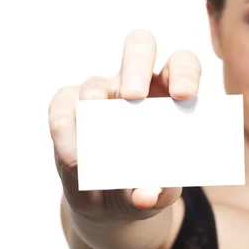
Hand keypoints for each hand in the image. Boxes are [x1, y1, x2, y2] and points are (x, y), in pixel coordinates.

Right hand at [48, 30, 201, 220]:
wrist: (113, 201)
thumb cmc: (147, 183)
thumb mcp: (159, 190)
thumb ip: (158, 191)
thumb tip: (147, 195)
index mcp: (171, 92)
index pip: (182, 63)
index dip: (185, 73)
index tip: (185, 96)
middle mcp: (137, 82)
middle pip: (139, 47)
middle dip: (137, 65)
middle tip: (135, 96)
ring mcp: (101, 92)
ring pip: (94, 85)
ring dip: (95, 112)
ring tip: (98, 149)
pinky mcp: (70, 108)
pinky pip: (63, 105)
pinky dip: (67, 131)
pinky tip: (74, 157)